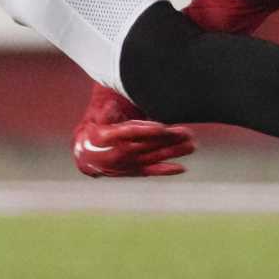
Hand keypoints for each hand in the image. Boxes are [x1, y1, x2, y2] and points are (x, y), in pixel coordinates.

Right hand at [73, 86, 195, 177]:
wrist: (87, 157)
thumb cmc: (94, 132)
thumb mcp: (94, 120)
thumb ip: (104, 114)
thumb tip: (109, 107)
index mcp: (110, 137)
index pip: (130, 132)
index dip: (146, 130)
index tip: (162, 127)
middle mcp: (121, 152)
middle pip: (148, 144)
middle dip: (169, 139)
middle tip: (187, 133)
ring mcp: (129, 163)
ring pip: (153, 157)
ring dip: (173, 152)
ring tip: (191, 146)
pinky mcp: (134, 171)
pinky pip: (151, 171)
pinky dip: (166, 170)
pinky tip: (181, 168)